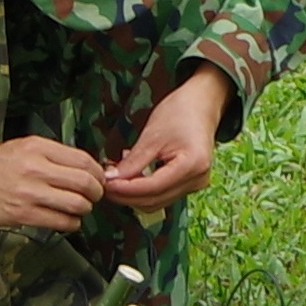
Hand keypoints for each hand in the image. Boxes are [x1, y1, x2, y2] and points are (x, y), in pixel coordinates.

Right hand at [0, 136, 108, 232]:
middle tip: (94, 195)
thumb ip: (55, 155)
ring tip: (79, 208)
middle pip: (85, 182)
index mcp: (38, 147)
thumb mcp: (25, 146)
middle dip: (96, 192)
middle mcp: (35, 168)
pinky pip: (62, 222)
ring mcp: (29, 192)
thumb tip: (88, 168)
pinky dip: (71, 223)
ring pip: (77, 204)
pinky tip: (66, 219)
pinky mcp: (23, 214)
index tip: (99, 179)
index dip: (98, 173)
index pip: (83, 160)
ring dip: (85, 209)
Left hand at [99, 67, 230, 207]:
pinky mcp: (189, 183)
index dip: (126, 189)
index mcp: (192, 165)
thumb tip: (111, 179)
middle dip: (126, 195)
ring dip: (133, 195)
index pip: (153, 188)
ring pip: (156, 201)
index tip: (104, 183)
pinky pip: (162, 194)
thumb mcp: (153, 135)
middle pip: (154, 200)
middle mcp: (197, 180)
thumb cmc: (180, 112)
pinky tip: (131, 176)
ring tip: (115, 178)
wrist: (201, 104)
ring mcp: (195, 184)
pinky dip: (143, 189)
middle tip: (104, 182)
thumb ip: (133, 161)